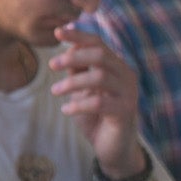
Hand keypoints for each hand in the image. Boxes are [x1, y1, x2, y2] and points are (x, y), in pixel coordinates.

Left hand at [49, 26, 143, 176]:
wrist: (114, 149)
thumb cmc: (97, 117)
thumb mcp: (83, 90)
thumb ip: (79, 71)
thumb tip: (69, 49)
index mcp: (116, 67)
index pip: (99, 43)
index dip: (79, 36)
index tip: (58, 32)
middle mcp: (126, 76)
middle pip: (100, 55)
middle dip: (73, 57)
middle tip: (52, 65)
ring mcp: (128, 94)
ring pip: (100, 77)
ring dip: (72, 83)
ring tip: (56, 91)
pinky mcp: (125, 112)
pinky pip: (99, 103)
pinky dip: (78, 104)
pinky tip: (66, 110)